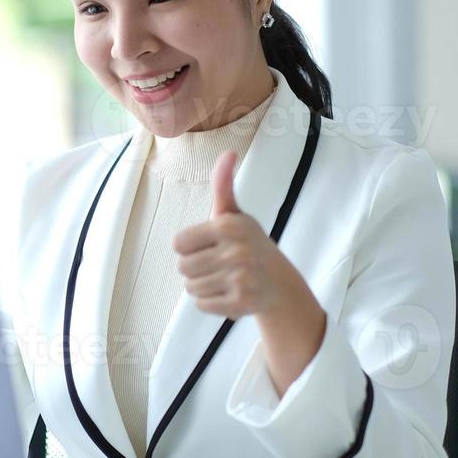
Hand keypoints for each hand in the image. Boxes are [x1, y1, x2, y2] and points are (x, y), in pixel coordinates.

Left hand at [173, 151, 295, 318]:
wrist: (279, 284)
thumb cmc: (249, 244)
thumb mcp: (235, 214)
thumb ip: (223, 186)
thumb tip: (228, 152)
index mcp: (229, 226)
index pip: (178, 243)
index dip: (189, 246)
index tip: (208, 246)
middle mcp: (236, 251)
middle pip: (182, 267)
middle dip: (195, 268)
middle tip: (217, 265)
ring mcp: (240, 279)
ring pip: (191, 287)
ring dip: (202, 286)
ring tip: (223, 278)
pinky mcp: (240, 304)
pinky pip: (201, 305)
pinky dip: (211, 302)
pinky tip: (228, 293)